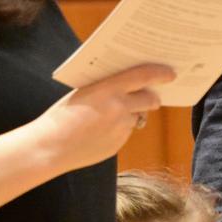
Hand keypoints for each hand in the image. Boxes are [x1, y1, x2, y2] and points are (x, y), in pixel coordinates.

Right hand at [31, 64, 173, 172]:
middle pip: (150, 100)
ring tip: (107, 117)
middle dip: (152, 98)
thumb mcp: (84, 93)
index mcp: (108, 89)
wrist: (51, 146)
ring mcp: (122, 128)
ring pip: (137, 117)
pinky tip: (99, 132)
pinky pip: (125, 133)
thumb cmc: (62, 116)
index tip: (170, 74)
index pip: (143, 76)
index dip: (160, 74)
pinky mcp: (120, 144)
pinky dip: (118, 130)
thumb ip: (107, 90)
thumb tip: (126, 90)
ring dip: (131, 115)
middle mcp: (120, 108)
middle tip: (151, 96)